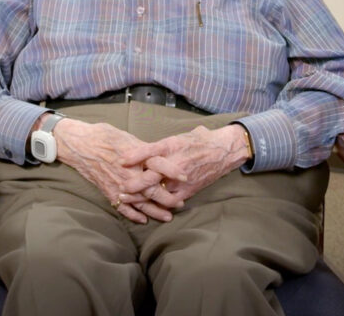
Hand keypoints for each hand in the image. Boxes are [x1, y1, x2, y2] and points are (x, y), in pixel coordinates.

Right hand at [53, 118, 185, 223]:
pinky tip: (143, 220)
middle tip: (180, 203)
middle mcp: (129, 174)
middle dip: (168, 198)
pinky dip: (133, 215)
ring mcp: (119, 185)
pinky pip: (123, 208)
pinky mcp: (109, 192)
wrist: (80, 145)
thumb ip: (143, 150)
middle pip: (152, 189)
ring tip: (168, 216)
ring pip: (140, 202)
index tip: (185, 176)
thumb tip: (158, 155)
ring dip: (155, 211)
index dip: (173, 171)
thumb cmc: (104, 136)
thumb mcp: (127, 137)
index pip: (159, 165)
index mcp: (135, 158)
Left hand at [118, 124, 249, 204]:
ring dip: (142, 196)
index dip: (135, 156)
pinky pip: (171, 199)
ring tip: (127, 199)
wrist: (223, 150)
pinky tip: (147, 207)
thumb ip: (160, 146)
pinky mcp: (189, 189)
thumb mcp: (178, 137)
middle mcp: (177, 162)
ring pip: (159, 190)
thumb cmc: (199, 140)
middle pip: (152, 174)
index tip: (120, 161)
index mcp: (173, 145)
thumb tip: (140, 150)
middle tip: (121, 187)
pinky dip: (158, 204)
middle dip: (134, 183)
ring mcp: (183, 178)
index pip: (150, 150)